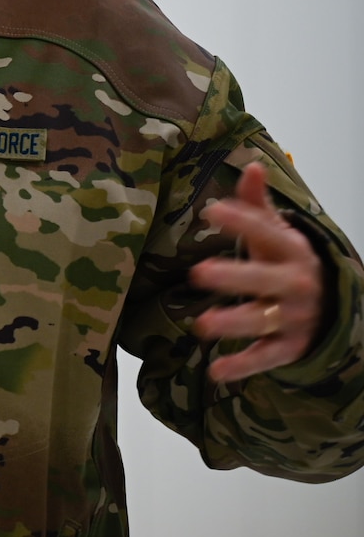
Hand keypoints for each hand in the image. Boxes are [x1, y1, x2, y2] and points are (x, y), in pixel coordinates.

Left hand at [192, 162, 326, 381]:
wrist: (337, 310)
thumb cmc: (290, 265)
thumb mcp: (280, 235)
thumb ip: (260, 206)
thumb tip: (252, 165)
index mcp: (292, 251)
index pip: (265, 232)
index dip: (241, 221)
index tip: (211, 211)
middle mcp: (295, 284)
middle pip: (263, 280)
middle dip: (234, 276)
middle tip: (198, 272)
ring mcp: (293, 317)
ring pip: (262, 320)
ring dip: (233, 323)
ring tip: (202, 325)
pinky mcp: (289, 347)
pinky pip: (266, 357)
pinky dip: (242, 366)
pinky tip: (216, 371)